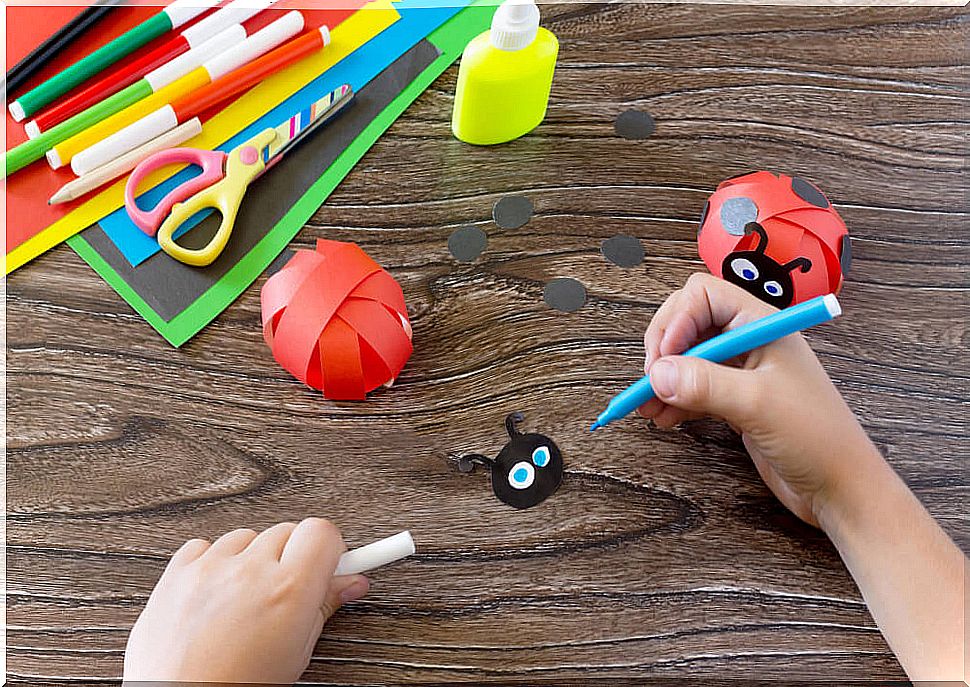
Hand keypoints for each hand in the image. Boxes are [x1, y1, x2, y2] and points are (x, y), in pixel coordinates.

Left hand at [123, 518, 368, 682]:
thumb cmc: (235, 686)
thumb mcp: (295, 654)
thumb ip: (323, 607)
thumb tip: (349, 583)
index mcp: (287, 591)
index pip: (322, 532)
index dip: (329, 547)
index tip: (328, 561)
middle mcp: (249, 571)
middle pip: (286, 531)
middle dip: (292, 556)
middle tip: (286, 589)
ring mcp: (210, 569)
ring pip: (247, 536)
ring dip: (252, 558)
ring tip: (245, 598)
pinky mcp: (177, 573)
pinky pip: (204, 545)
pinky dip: (213, 562)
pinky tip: (216, 592)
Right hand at [638, 273, 880, 526]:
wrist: (841, 488)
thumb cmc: (818, 438)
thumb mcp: (757, 404)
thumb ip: (705, 384)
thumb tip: (658, 374)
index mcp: (762, 325)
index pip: (704, 296)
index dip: (676, 321)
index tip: (662, 358)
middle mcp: (750, 340)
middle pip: (689, 321)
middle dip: (664, 348)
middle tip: (650, 381)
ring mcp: (743, 371)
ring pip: (687, 357)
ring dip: (663, 378)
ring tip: (646, 406)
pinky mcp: (736, 399)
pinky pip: (693, 387)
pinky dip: (674, 400)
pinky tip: (663, 418)